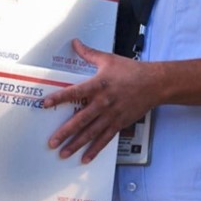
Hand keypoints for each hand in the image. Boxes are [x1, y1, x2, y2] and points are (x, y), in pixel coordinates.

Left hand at [42, 39, 160, 163]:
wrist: (155, 83)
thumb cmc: (131, 70)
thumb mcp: (108, 59)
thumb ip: (89, 53)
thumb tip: (75, 42)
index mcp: (98, 85)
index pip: (74, 92)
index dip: (59, 98)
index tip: (45, 104)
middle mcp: (103, 102)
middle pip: (80, 120)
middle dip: (64, 132)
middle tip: (51, 142)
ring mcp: (111, 116)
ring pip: (90, 133)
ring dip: (76, 145)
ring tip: (63, 154)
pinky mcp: (119, 124)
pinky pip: (104, 139)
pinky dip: (95, 150)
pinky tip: (84, 158)